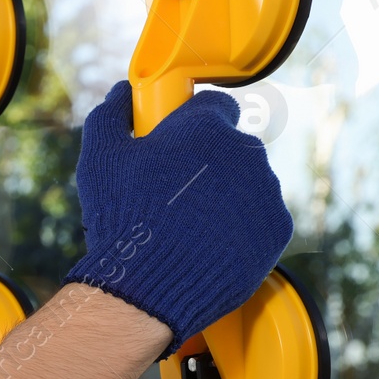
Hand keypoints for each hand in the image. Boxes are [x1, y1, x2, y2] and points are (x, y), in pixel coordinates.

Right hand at [65, 80, 292, 357]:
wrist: (147, 285)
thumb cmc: (122, 217)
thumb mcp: (100, 160)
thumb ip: (110, 116)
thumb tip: (121, 93)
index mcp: (205, 126)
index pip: (213, 107)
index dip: (192, 124)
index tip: (177, 144)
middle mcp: (246, 150)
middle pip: (231, 147)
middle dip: (209, 163)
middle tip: (175, 193)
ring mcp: (266, 190)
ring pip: (248, 183)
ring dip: (226, 196)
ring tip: (189, 225)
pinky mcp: (277, 228)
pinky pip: (260, 218)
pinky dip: (240, 227)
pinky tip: (209, 243)